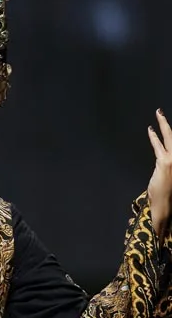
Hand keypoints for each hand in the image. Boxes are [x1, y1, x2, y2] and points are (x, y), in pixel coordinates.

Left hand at [147, 109, 171, 239]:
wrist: (165, 205)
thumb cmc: (165, 194)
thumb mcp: (166, 175)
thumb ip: (165, 164)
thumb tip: (161, 158)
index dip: (169, 132)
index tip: (165, 122)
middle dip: (167, 123)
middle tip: (160, 111)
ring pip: (169, 137)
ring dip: (163, 124)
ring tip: (158, 114)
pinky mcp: (166, 163)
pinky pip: (159, 146)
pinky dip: (154, 137)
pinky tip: (150, 130)